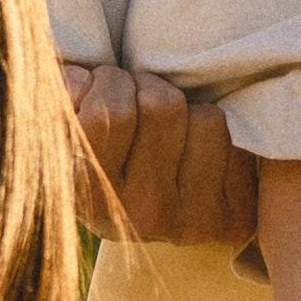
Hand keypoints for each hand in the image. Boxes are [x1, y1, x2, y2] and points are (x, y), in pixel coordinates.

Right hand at [67, 71, 261, 254]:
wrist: (142, 217)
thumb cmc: (96, 148)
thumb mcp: (63, 125)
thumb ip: (61, 94)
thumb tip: (78, 78)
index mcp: (90, 194)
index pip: (110, 113)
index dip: (108, 81)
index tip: (102, 86)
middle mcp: (142, 215)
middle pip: (163, 106)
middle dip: (149, 87)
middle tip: (138, 100)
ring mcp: (191, 221)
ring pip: (206, 118)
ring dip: (189, 109)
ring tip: (169, 128)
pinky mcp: (233, 219)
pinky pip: (239, 142)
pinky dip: (219, 133)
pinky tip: (197, 149)